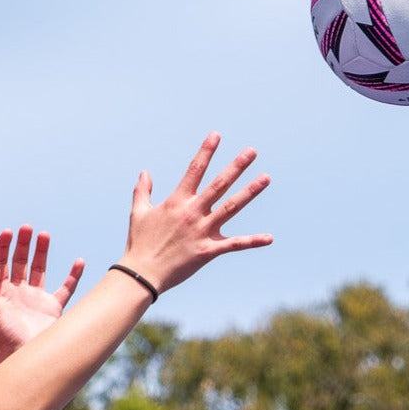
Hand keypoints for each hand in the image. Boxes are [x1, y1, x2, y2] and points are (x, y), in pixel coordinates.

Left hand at [0, 226, 85, 360]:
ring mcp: (36, 299)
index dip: (3, 246)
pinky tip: (79, 261)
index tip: (8, 232)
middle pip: (21, 261)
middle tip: (27, 227)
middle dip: (23, 244)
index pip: (1, 263)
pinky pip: (66, 287)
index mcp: (2, 291)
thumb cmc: (4, 337)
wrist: (24, 359)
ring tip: (45, 234)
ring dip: (42, 252)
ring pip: (40, 269)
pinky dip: (73, 275)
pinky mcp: (53, 308)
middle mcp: (19, 292)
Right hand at [118, 133, 272, 294]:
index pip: (194, 170)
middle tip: (252, 151)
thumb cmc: (139, 243)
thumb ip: (142, 190)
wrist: (142, 274)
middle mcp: (192, 212)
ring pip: (231, 207)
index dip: (206, 151)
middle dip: (237, 166)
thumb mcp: (138, 212)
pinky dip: (252, 241)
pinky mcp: (208, 251)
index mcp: (177, 201)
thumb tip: (145, 172)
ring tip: (266, 178)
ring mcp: (202, 231)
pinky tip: (269, 238)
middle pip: (219, 184)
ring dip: (250, 192)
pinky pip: (234, 245)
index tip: (217, 135)